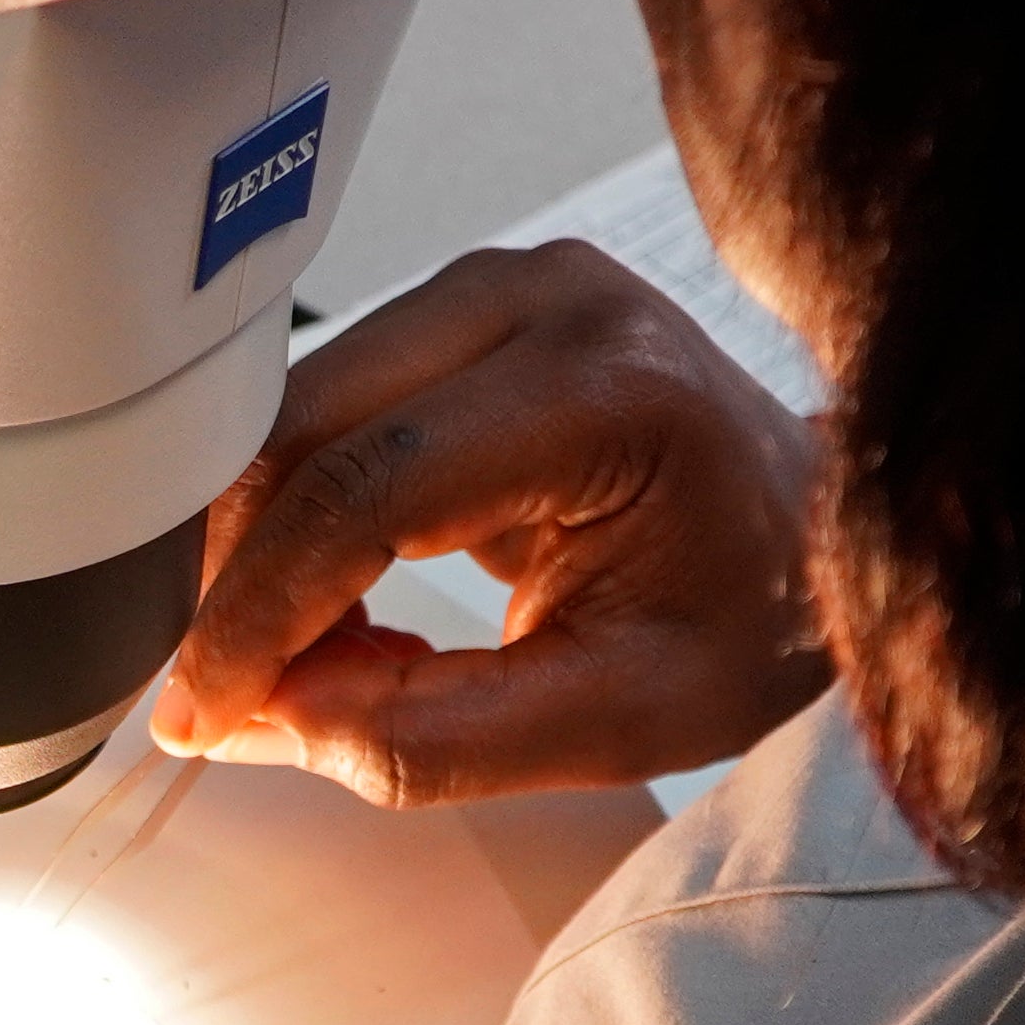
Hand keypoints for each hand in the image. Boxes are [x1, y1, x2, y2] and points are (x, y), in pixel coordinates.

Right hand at [145, 240, 831, 804]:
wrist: (822, 533)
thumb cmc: (756, 614)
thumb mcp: (618, 718)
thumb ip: (440, 735)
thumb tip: (272, 720)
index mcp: (605, 386)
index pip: (370, 488)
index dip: (262, 611)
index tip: (202, 710)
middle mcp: (542, 300)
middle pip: (305, 433)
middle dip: (242, 580)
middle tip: (233, 702)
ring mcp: (496, 288)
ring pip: (292, 416)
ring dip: (263, 551)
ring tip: (316, 662)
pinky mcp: (462, 309)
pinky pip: (328, 409)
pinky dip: (300, 517)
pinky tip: (340, 605)